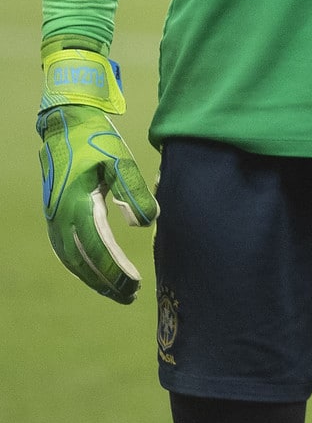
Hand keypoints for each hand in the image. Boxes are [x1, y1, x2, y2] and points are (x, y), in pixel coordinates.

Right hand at [38, 45, 157, 303]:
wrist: (66, 126)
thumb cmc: (98, 141)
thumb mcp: (121, 161)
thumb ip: (133, 192)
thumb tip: (145, 225)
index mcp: (78, 205)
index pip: (97, 249)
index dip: (115, 271)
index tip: (135, 285)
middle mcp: (62, 217)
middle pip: (83, 261)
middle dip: (106, 282)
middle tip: (131, 296)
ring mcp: (54, 218)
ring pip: (72, 259)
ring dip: (94, 278)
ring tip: (118, 292)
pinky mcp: (55, 216)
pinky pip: (66, 249)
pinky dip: (81, 266)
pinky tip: (96, 274)